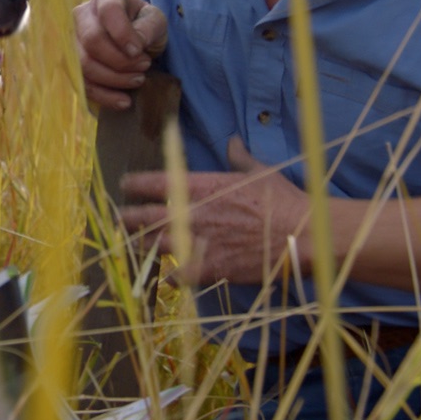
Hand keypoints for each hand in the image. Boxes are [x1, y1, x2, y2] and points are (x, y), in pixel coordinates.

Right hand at [73, 0, 168, 109]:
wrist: (132, 39)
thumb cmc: (144, 26)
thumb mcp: (156, 21)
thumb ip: (149, 28)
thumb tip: (134, 47)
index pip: (109, 11)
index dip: (123, 33)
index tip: (139, 51)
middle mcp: (83, 15)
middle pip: (92, 41)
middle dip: (121, 60)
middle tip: (145, 66)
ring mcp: (73, 40)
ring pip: (85, 65)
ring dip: (115, 79)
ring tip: (138, 80)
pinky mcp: (73, 65)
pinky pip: (83, 84)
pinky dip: (104, 96)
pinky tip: (124, 101)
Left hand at [118, 137, 307, 285]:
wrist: (301, 235)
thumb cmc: (283, 200)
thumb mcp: (259, 172)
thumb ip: (239, 158)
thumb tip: (232, 141)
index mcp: (203, 186)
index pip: (155, 183)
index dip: (135, 184)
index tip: (125, 185)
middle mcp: (194, 214)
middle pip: (146, 216)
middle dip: (128, 217)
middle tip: (119, 219)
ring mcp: (199, 242)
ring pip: (156, 246)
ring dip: (140, 245)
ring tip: (130, 244)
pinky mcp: (210, 269)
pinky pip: (178, 276)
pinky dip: (170, 278)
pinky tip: (166, 278)